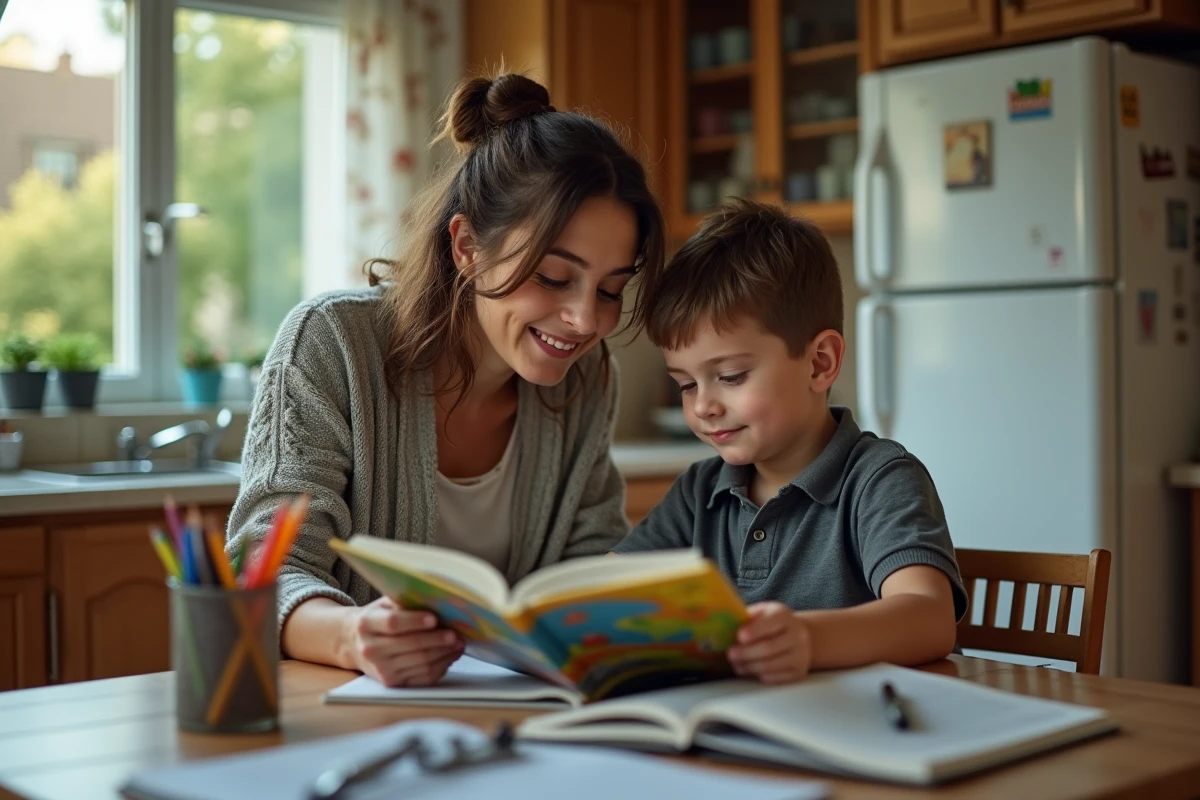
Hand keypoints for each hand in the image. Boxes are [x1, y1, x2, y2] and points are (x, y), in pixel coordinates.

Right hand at [343, 596, 463, 686]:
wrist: (355, 644)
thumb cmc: (378, 619)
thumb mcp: (385, 604)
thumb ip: (406, 601)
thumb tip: (438, 599)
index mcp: (367, 623)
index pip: (393, 623)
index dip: (415, 621)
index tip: (434, 618)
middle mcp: (370, 648)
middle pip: (410, 645)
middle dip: (436, 640)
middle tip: (455, 633)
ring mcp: (381, 668)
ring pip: (420, 663)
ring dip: (444, 654)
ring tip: (459, 643)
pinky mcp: (392, 682)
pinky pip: (423, 677)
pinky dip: (441, 666)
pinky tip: (451, 655)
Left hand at [727, 602, 812, 683]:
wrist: (802, 637)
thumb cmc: (774, 624)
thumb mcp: (764, 612)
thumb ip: (748, 617)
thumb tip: (727, 624)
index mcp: (784, 616)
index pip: (771, 623)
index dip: (754, 631)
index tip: (739, 637)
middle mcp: (797, 635)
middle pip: (769, 647)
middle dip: (747, 653)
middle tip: (731, 654)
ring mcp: (800, 655)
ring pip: (771, 665)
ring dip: (750, 666)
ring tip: (736, 665)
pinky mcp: (798, 672)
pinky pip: (776, 677)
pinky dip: (759, 675)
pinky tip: (749, 671)